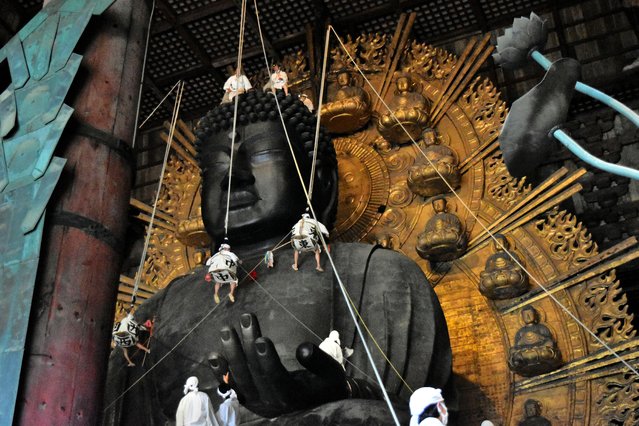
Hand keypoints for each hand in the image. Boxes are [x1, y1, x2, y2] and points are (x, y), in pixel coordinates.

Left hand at [208, 313, 378, 417]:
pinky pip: (232, 388)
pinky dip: (222, 373)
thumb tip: (304, 348)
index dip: (267, 359)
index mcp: (293, 397)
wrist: (319, 403)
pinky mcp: (250, 401)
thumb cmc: (326, 384)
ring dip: (231, 355)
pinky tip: (214, 357)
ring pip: (240, 380)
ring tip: (227, 330)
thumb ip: (318, 361)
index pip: (276, 378)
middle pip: (255, 374)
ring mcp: (258, 404)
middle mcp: (272, 404)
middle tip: (244, 320)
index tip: (261, 338)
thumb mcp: (330, 372)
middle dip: (247, 346)